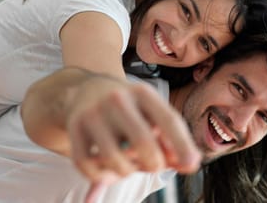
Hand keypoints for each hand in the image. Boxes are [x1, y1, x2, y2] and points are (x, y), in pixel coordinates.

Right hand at [65, 75, 200, 183]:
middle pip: (143, 143)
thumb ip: (170, 137)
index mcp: (143, 92)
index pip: (168, 120)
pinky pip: (88, 166)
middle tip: (154, 166)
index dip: (183, 145)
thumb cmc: (128, 109)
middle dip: (154, 164)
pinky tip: (108, 172)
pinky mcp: (74, 127)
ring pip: (115, 159)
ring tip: (129, 167)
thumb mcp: (150, 112)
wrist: (85, 89)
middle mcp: (118, 99)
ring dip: (127, 173)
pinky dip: (101, 177)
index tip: (192, 165)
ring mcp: (93, 113)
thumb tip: (191, 164)